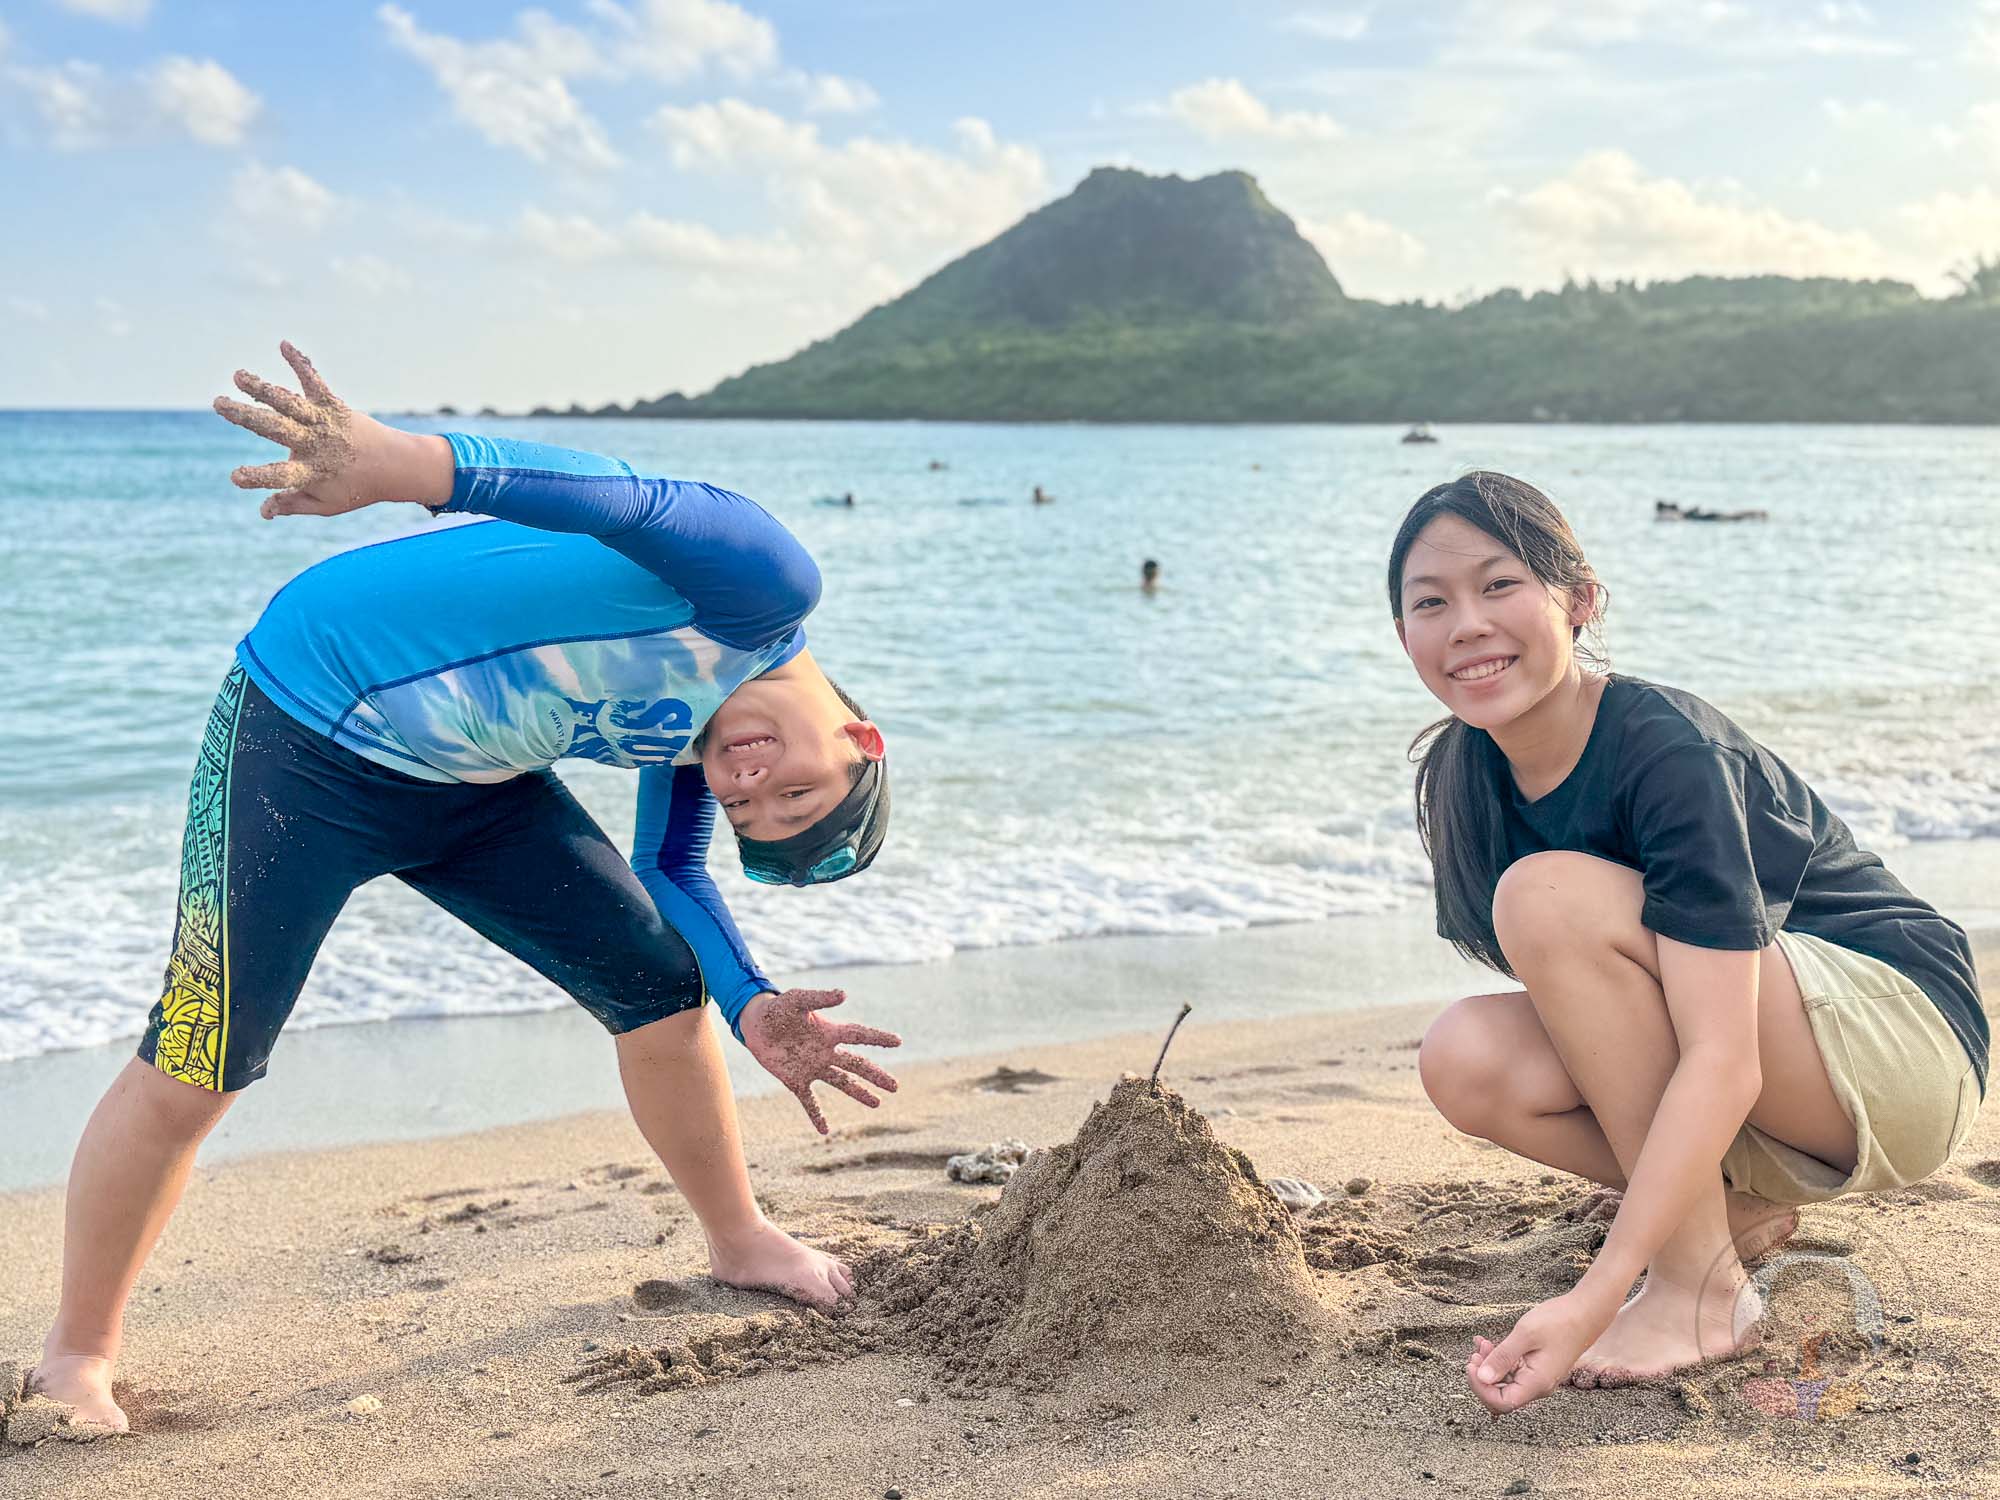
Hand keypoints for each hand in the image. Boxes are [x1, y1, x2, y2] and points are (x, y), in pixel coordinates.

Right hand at [212, 341, 449, 517]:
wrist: (396, 466)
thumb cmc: (356, 488)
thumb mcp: (326, 504)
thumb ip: (293, 504)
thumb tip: (262, 511)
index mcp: (311, 472)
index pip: (280, 477)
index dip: (258, 478)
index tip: (235, 477)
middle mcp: (316, 445)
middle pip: (276, 429)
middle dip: (247, 416)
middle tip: (218, 403)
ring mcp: (324, 422)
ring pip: (289, 403)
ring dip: (262, 388)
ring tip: (237, 375)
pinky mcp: (333, 405)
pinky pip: (314, 381)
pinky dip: (300, 363)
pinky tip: (283, 344)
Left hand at [739, 989, 900, 1134]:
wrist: (755, 1024)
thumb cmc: (777, 1008)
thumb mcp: (797, 999)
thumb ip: (819, 998)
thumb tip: (844, 994)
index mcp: (828, 1032)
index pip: (859, 1035)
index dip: (878, 1037)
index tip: (898, 1041)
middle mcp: (825, 1052)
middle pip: (856, 1065)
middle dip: (876, 1075)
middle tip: (895, 1086)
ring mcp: (812, 1067)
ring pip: (841, 1083)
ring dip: (859, 1093)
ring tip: (877, 1104)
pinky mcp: (795, 1080)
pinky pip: (809, 1100)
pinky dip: (816, 1115)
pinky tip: (825, 1130)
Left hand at [1465, 1291, 1607, 1414]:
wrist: (1586, 1313)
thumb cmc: (1559, 1322)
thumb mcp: (1525, 1335)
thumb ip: (1502, 1357)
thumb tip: (1482, 1377)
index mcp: (1536, 1384)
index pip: (1501, 1402)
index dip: (1481, 1388)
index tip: (1472, 1365)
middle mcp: (1538, 1386)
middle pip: (1501, 1396)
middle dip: (1483, 1376)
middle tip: (1476, 1352)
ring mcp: (1538, 1378)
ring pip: (1505, 1382)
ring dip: (1490, 1365)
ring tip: (1482, 1343)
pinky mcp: (1538, 1368)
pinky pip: (1513, 1371)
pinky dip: (1500, 1359)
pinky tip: (1491, 1343)